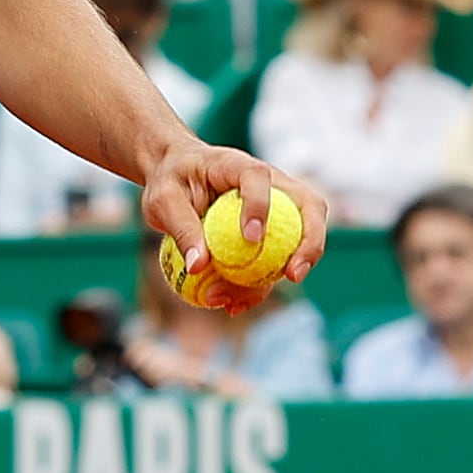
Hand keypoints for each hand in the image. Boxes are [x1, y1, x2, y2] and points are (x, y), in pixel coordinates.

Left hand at [143, 142, 327, 295]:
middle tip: (293, 275)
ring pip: (297, 242)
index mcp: (240, 166)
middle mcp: (270, 185)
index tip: (251, 238)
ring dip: (275, 277)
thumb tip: (198, 267)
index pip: (259, 178)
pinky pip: (271, 263)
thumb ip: (181, 228)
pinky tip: (232, 306)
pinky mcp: (269, 236)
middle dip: (310, 244)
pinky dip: (255, 288)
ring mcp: (276, 210)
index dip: (261, 206)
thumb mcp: (163, 200)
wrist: (174, 179)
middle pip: (309, 208)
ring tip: (236, 303)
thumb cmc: (170, 180)